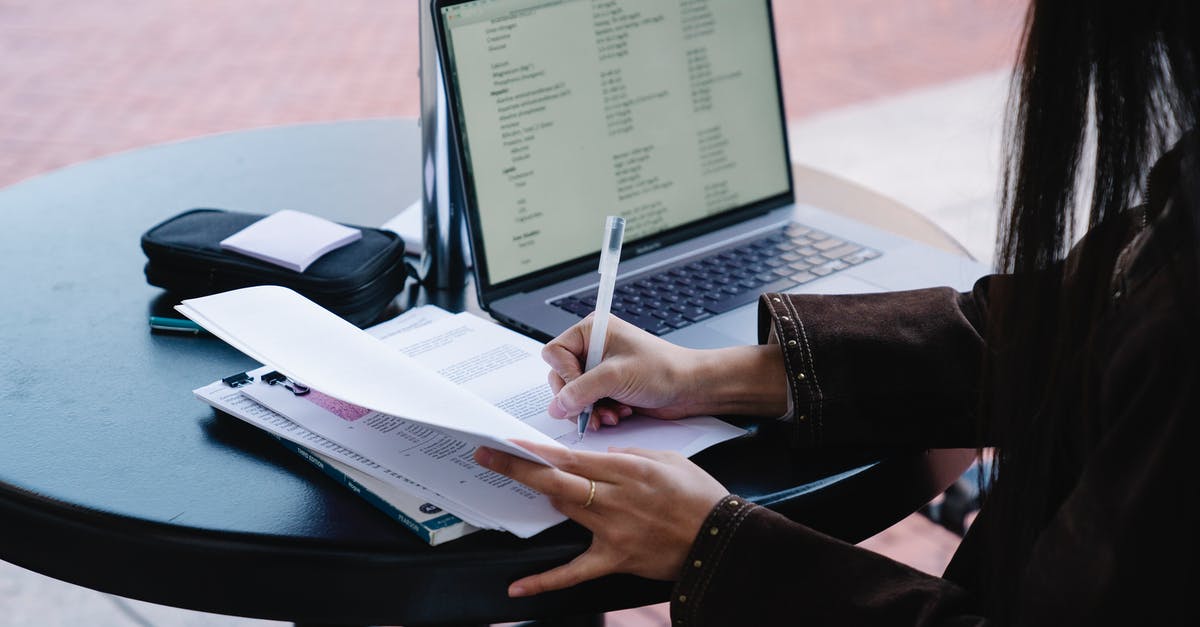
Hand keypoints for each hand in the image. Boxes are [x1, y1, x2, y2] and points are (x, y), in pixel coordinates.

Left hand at [474, 440, 727, 595]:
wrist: (722, 538)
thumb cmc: (700, 496)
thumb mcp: (669, 459)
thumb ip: (631, 455)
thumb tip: (601, 456)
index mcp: (629, 469)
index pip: (571, 456)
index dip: (536, 449)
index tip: (509, 441)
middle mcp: (616, 497)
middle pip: (556, 480)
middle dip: (518, 467)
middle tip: (487, 456)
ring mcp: (613, 530)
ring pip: (564, 509)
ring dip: (543, 498)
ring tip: (517, 488)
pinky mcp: (616, 559)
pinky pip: (573, 573)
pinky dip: (544, 581)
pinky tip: (517, 588)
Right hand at [543, 315, 709, 426]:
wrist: (690, 388)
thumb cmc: (663, 369)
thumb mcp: (616, 376)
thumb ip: (580, 390)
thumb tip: (557, 404)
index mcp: (592, 331)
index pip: (555, 353)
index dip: (564, 375)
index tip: (580, 391)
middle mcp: (593, 348)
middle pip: (561, 377)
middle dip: (578, 399)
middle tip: (593, 411)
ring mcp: (599, 368)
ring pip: (573, 395)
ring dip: (590, 410)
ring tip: (612, 414)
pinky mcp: (607, 387)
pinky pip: (588, 404)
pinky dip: (600, 413)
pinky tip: (619, 413)